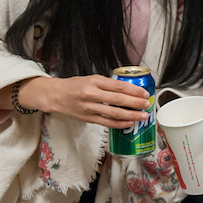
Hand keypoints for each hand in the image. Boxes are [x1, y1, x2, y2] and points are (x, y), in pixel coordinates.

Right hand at [19, 75, 150, 128]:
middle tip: (147, 104)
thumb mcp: (92, 79)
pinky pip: (106, 123)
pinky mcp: (88, 118)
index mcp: (94, 81)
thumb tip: (129, 89)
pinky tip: (129, 123)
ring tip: (142, 116)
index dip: (133, 90)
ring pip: (114, 113)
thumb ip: (108, 84)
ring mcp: (89, 108)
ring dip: (131, 115)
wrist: (55, 95)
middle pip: (118, 100)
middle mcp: (92, 94)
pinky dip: (119, 124)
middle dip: (135, 103)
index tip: (145, 92)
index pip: (118, 86)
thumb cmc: (75, 85)